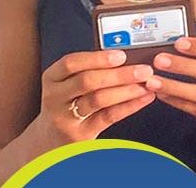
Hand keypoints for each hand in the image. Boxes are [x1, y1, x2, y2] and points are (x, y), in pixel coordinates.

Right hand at [34, 50, 154, 147]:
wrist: (49, 140)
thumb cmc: (67, 104)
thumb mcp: (68, 85)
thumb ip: (90, 71)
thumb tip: (127, 58)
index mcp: (53, 78)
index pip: (71, 63)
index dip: (97, 58)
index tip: (121, 55)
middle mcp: (55, 97)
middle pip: (87, 81)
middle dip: (120, 74)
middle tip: (144, 70)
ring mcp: (66, 117)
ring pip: (98, 100)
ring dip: (127, 90)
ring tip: (146, 84)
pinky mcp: (79, 134)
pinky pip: (108, 117)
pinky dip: (129, 106)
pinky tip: (143, 99)